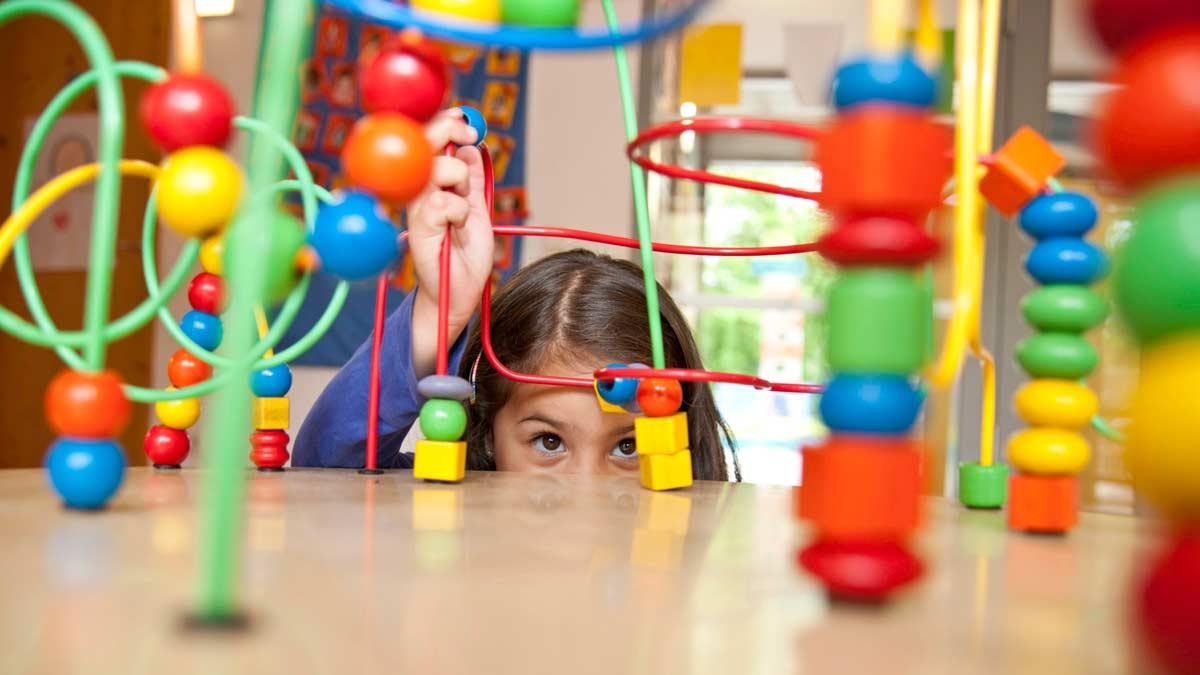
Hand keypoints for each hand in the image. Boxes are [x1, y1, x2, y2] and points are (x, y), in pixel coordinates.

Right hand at [409, 109, 493, 377]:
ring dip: (458, 176)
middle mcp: (416, 194)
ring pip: (434, 169)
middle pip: (420, 145)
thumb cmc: (465, 255)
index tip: (466, 119)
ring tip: (466, 205)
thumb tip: (472, 147)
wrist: (460, 293)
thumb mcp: (476, 210)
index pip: (426, 144)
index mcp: (428, 186)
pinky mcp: (418, 229)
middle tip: (468, 133)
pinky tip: (459, 226)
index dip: (444, 124)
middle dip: (446, 130)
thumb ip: (470, 181)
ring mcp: (415, 210)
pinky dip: (459, 209)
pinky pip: (441, 202)